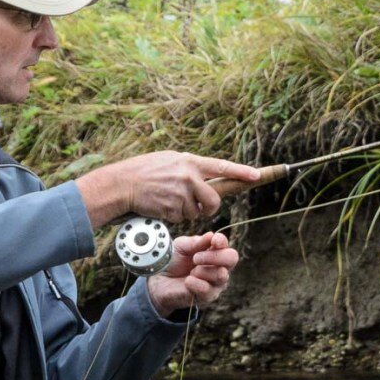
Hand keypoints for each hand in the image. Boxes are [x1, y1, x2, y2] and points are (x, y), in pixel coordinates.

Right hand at [75, 152, 259, 227]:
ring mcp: (181, 194)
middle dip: (210, 207)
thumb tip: (208, 176)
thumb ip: (190, 167)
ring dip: (186, 211)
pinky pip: (182, 219)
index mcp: (189, 161)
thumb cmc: (145, 171)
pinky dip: (174, 216)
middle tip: (202, 207)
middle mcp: (188, 176)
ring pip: (197, 212)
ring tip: (168, 199)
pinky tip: (161, 206)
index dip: (241, 172)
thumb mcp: (169, 160)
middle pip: (214, 200)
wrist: (122, 184)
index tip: (257, 176)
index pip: (221, 167)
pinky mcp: (172, 209)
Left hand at [147, 232, 240, 314]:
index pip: (225, 244)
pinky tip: (188, 281)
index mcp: (214, 251)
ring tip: (191, 272)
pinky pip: (208, 289)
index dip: (221, 241)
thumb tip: (211, 235)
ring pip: (221, 275)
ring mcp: (216, 282)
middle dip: (215, 256)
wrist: (159, 281)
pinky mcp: (208, 296)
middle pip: (232, 258)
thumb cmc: (172, 261)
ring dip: (203, 271)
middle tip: (196, 258)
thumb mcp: (180, 246)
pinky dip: (196, 284)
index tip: (213, 241)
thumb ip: (195, 242)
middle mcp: (220, 266)